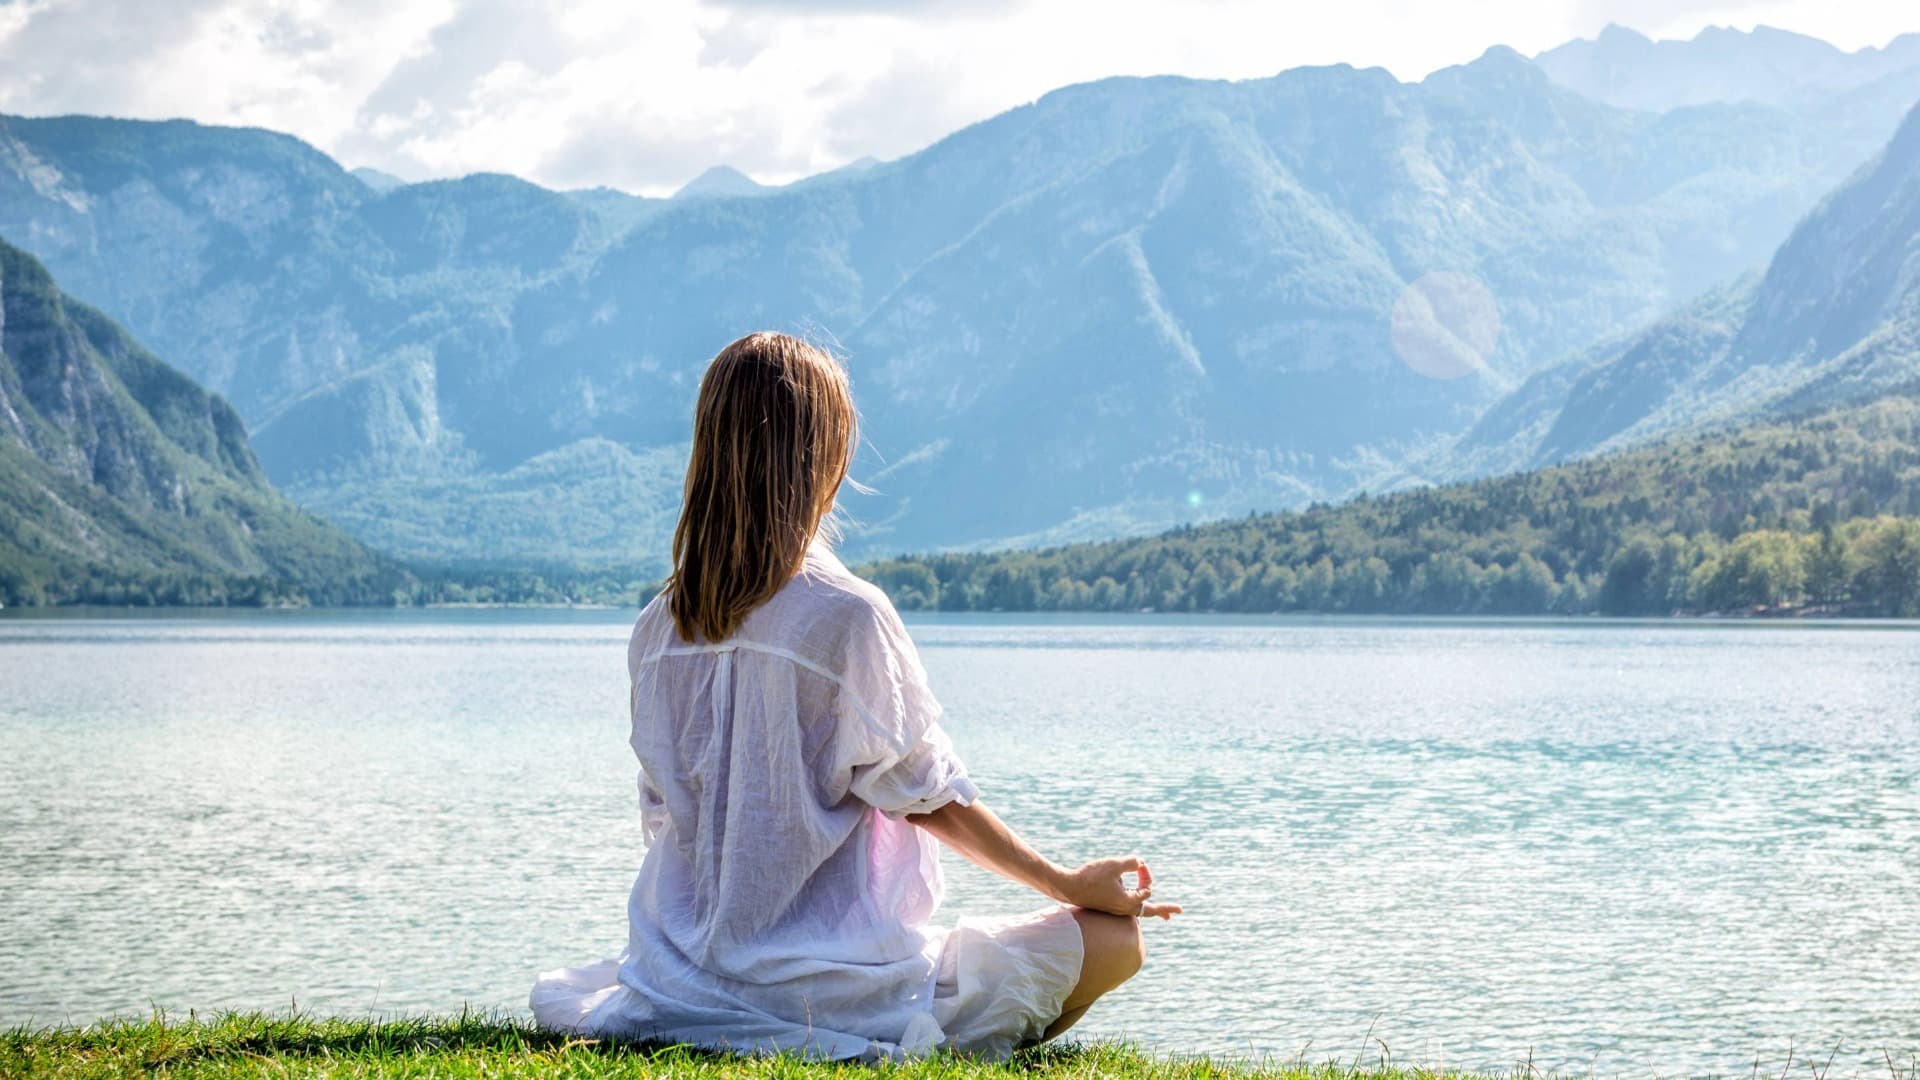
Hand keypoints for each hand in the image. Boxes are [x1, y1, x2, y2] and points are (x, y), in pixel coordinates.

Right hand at [1056, 855, 1181, 919]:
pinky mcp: (1109, 906)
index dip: (1145, 873)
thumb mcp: (1114, 865)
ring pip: (1140, 911)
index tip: (1137, 864)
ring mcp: (1116, 909)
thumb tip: (1140, 863)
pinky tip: (1137, 902)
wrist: (1067, 887)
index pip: (1147, 888)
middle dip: (1165, 910)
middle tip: (1179, 911)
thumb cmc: (1090, 877)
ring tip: (1165, 915)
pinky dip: (1138, 905)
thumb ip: (1131, 862)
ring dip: (1153, 909)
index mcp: (1128, 903)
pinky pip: (1129, 908)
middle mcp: (1124, 909)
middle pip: (1150, 911)